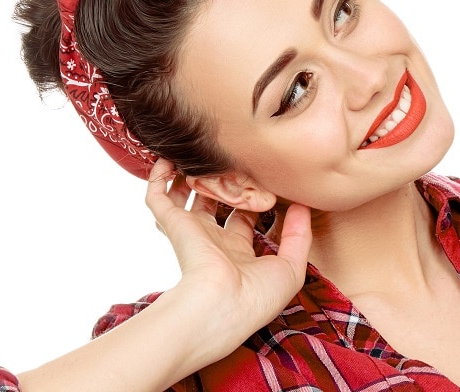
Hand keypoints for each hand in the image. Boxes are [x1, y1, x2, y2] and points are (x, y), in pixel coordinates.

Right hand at [145, 159, 311, 356]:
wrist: (221, 306)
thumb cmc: (257, 297)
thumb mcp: (291, 268)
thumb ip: (300, 236)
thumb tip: (302, 206)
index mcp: (239, 254)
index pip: (244, 220)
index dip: (254, 199)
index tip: (267, 179)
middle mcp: (213, 241)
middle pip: (216, 203)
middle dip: (225, 182)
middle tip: (238, 158)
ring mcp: (192, 232)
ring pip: (187, 196)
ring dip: (193, 175)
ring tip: (203, 151)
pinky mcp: (174, 225)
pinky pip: (157, 197)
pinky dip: (158, 178)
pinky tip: (168, 159)